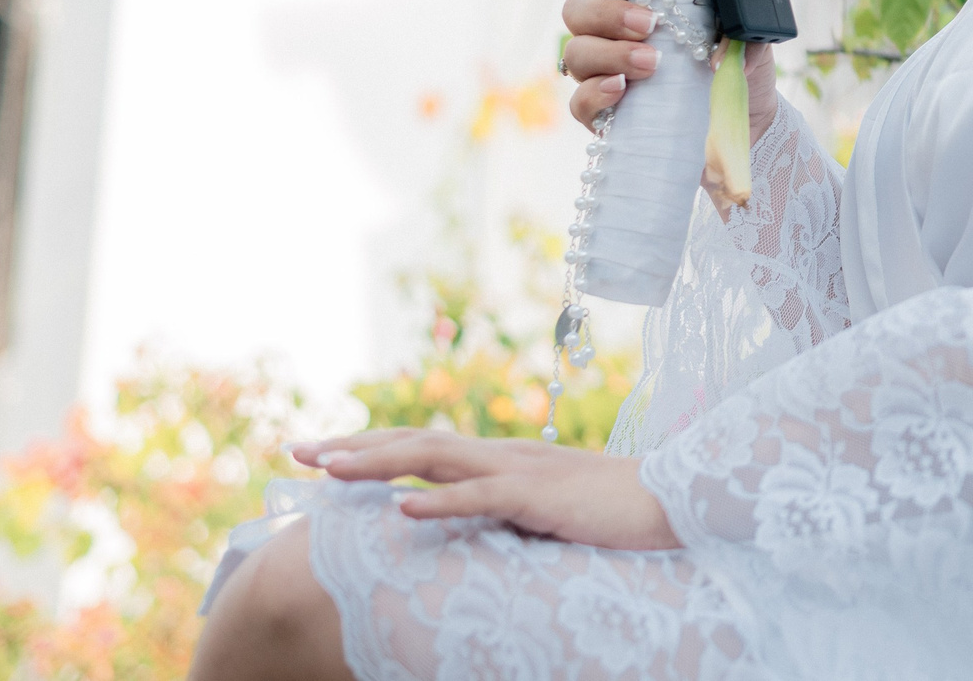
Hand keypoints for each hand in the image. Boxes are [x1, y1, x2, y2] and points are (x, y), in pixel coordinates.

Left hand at [290, 430, 680, 548]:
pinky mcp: (542, 497)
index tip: (318, 452)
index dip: (368, 446)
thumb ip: (506, 514)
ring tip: (329, 471)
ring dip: (379, 463)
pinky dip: (440, 501)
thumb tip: (468, 530)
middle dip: (352, 446)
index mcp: (500, 460)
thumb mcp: (545, 514)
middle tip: (296, 449)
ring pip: (436, 459)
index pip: (421, 446)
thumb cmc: (613, 513)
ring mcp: (521, 472)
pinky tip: (403, 508)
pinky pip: (482, 497)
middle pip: (414, 443)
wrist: (676, 499)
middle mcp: (502, 455)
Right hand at [562, 0, 777, 209]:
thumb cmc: (738, 68)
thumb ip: (741, 27)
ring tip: (650, 64)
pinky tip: (621, 91)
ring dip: (610, 54)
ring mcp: (601, 71)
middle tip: (648, 25)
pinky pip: (579, 101)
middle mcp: (613, 30)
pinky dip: (596, 93)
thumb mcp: (750, 40)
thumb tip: (725, 39)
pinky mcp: (602, 112)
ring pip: (576, 52)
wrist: (745, 125)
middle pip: (579, 8)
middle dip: (608, 13)